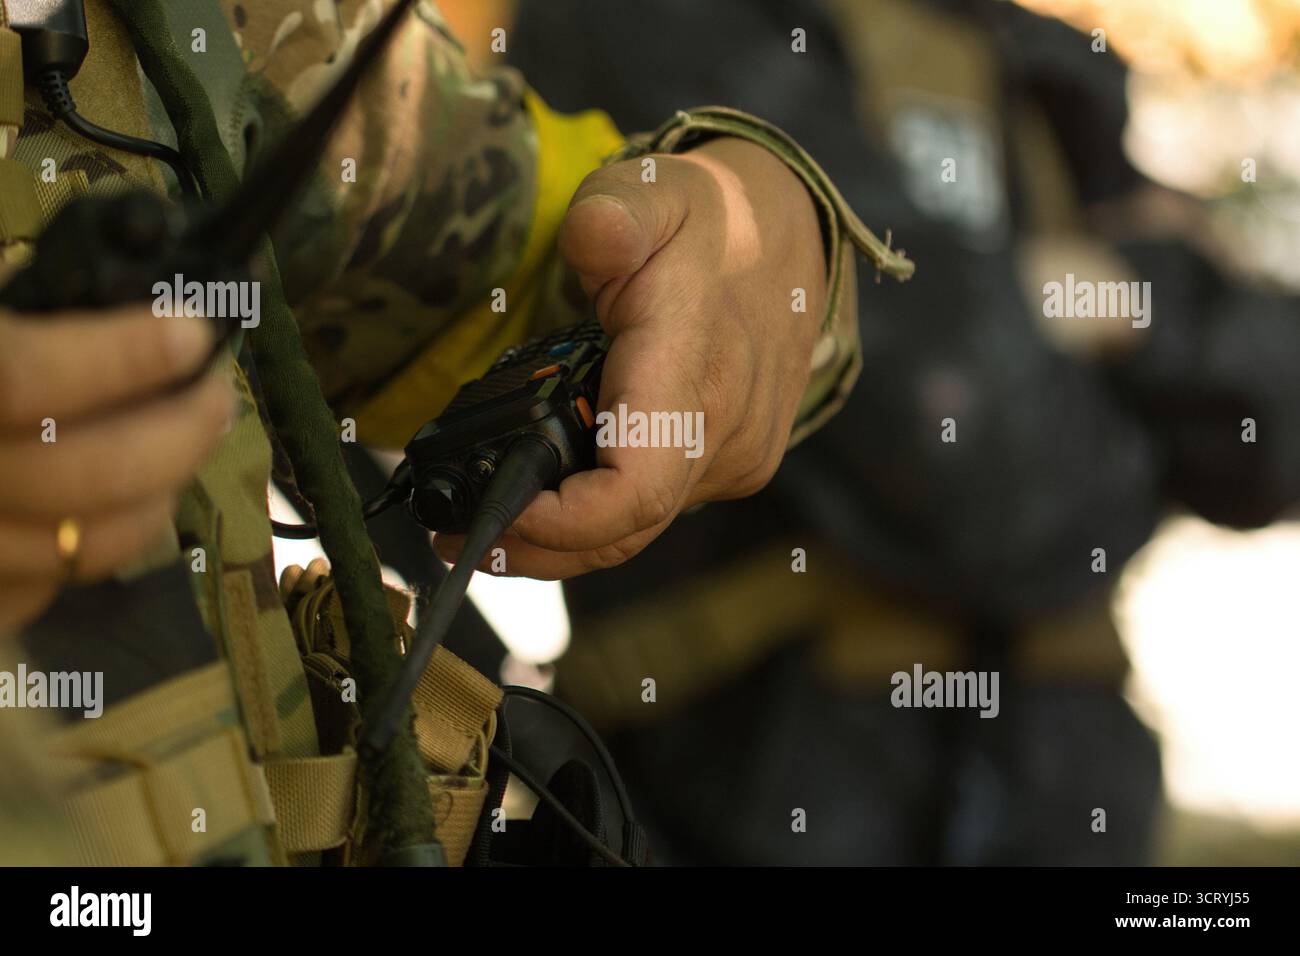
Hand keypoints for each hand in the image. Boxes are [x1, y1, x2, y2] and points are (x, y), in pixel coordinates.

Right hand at [0, 309, 233, 634]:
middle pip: (74, 477)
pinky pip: (48, 589)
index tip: (188, 332)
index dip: (119, 357)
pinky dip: (97, 543)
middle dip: (175, 433)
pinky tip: (117, 499)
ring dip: (158, 493)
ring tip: (182, 444)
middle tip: (215, 396)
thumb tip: (143, 300)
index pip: (19, 378)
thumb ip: (27, 301)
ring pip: (81, 547)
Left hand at [437, 136, 825, 577]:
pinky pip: (657, 508)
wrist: (790, 241)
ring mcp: (736, 458)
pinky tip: (554, 492)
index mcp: (696, 369)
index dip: (560, 522)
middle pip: (622, 530)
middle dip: (536, 543)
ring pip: (638, 528)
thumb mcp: (653, 189)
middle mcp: (726, 431)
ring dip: (564, 535)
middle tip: (454, 532)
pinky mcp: (735, 466)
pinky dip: (601, 512)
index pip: (633, 490)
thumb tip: (592, 235)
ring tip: (491, 513)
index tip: (492, 507)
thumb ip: (615, 212)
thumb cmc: (707, 219)